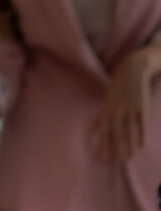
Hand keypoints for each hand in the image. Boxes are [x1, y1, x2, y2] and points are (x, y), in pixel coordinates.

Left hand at [91, 46, 159, 162]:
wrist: (131, 72)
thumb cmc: (116, 89)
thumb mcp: (105, 101)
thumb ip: (100, 117)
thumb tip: (94, 131)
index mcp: (105, 110)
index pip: (103, 132)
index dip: (103, 146)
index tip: (104, 159)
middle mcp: (116, 111)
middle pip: (116, 135)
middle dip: (117, 150)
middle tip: (118, 162)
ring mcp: (129, 110)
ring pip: (129, 133)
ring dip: (129, 147)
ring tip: (129, 157)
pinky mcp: (141, 108)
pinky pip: (141, 126)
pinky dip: (141, 137)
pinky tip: (141, 146)